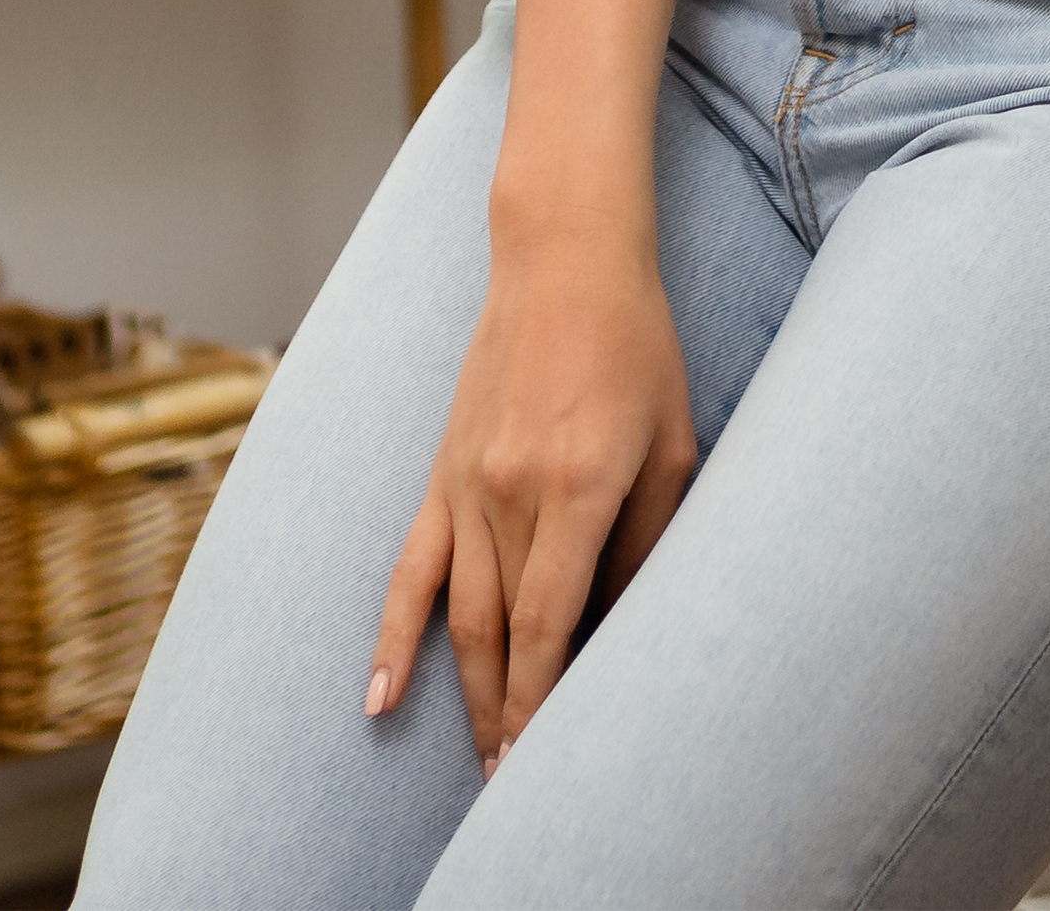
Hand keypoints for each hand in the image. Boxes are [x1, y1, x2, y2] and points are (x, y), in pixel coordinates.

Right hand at [369, 240, 698, 764]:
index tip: (547, 762)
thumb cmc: (636, 349)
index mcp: (579, 488)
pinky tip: (378, 695)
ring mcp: (465, 484)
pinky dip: (394, 635)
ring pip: (459, 615)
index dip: (547, 702)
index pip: (554, 625)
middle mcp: (512, 493)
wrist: (562, 261)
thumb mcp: (672, 445)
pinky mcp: (440, 473)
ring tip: (481, 762)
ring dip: (468, 695)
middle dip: (509, 718)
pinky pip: (410, 568)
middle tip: (516, 787)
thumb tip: (623, 625)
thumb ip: (646, 540)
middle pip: (503, 636)